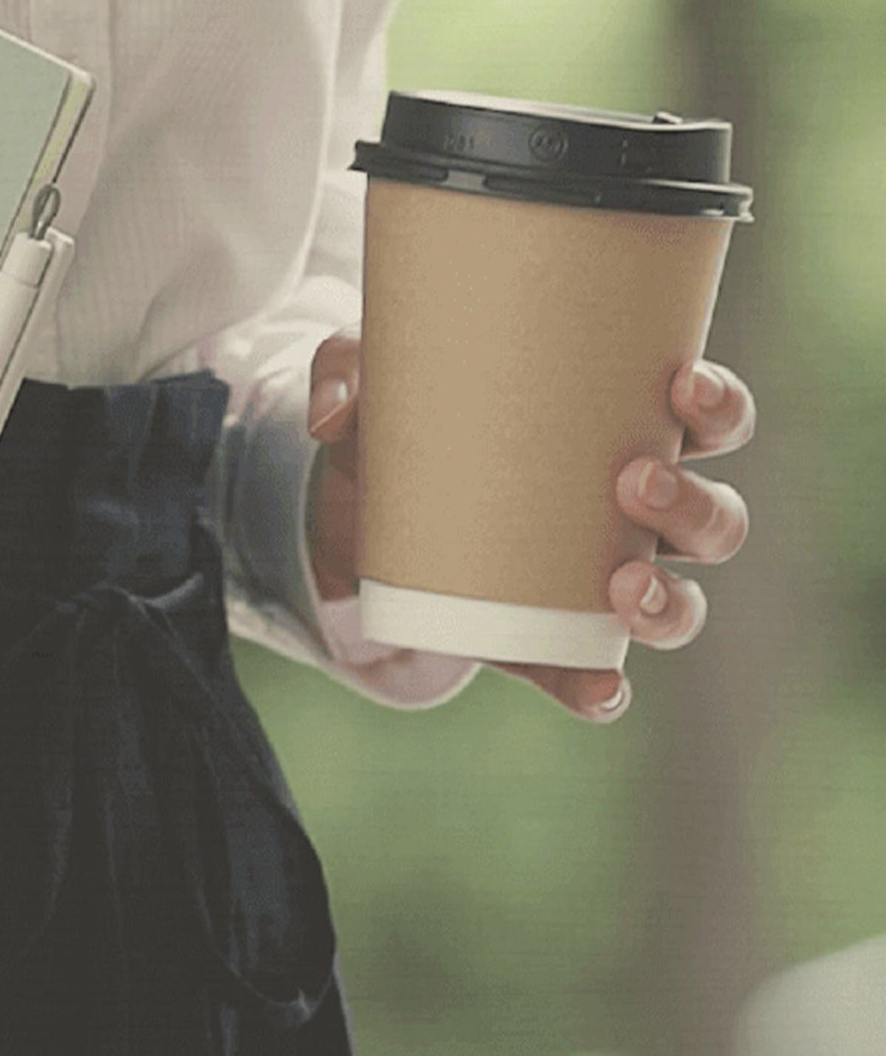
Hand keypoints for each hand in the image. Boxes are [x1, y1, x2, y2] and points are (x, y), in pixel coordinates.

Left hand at [304, 327, 755, 722]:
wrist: (350, 509)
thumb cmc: (401, 418)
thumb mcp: (371, 378)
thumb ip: (346, 368)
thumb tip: (335, 411)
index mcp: (618, 430)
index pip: (707, 419)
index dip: (719, 407)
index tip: (685, 383)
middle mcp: (628, 514)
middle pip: (712, 519)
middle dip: (695, 505)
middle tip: (636, 479)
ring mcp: (592, 584)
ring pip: (678, 602)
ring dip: (669, 600)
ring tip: (623, 584)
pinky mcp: (540, 642)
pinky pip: (590, 675)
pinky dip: (600, 688)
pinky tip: (598, 686)